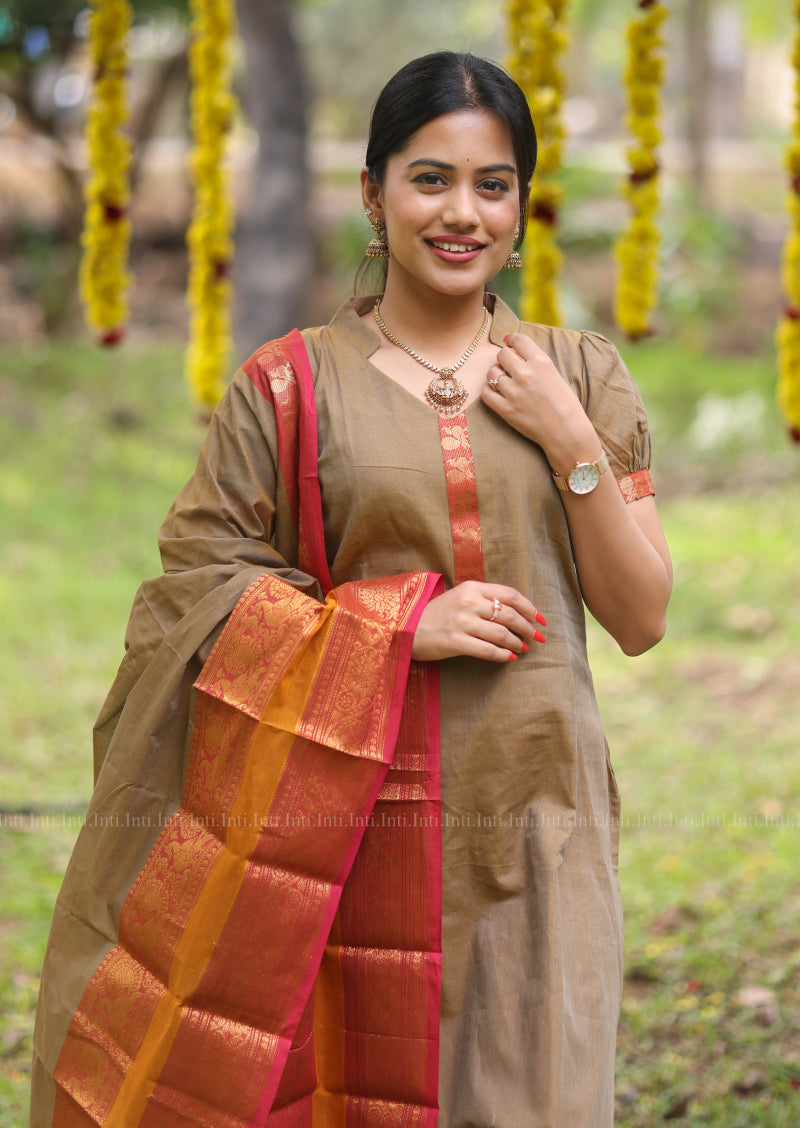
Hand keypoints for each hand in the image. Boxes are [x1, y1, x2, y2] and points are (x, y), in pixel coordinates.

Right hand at [411, 581, 545, 662]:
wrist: (406, 628)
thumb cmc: (436, 614)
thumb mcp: (459, 598)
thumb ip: (484, 600)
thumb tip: (516, 614)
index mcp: (471, 587)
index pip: (510, 594)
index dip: (530, 608)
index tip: (540, 620)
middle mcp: (468, 602)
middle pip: (509, 614)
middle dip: (528, 628)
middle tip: (537, 638)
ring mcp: (462, 621)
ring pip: (501, 633)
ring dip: (517, 643)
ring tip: (523, 649)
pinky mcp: (455, 641)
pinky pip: (488, 650)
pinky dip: (503, 655)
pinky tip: (509, 658)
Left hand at [481, 333, 597, 465]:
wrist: (566, 432)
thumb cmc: (565, 404)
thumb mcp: (555, 375)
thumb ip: (536, 363)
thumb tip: (516, 350)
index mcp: (541, 362)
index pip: (518, 340)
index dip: (512, 340)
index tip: (510, 343)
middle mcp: (526, 374)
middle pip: (502, 354)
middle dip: (504, 359)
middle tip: (508, 367)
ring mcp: (514, 392)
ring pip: (492, 373)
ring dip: (496, 375)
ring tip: (504, 382)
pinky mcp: (506, 410)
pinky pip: (486, 393)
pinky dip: (488, 391)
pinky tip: (496, 393)